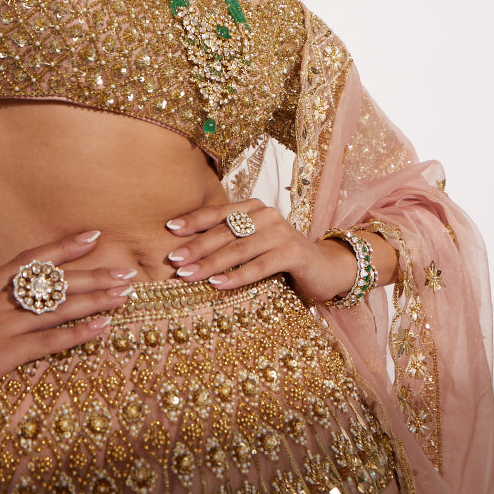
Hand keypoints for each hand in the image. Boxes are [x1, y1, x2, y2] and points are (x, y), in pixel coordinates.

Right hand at [0, 230, 133, 436]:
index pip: (27, 260)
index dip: (62, 247)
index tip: (92, 236)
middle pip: (52, 282)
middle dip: (93, 274)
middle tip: (126, 271)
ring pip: (56, 308)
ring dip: (96, 299)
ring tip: (125, 294)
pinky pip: (47, 342)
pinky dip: (78, 333)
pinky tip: (103, 328)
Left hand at [165, 200, 360, 304]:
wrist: (324, 267)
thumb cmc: (279, 256)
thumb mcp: (252, 244)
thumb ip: (228, 241)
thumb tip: (185, 251)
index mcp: (253, 208)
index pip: (218, 213)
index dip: (194, 221)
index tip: (169, 230)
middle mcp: (266, 215)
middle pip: (225, 232)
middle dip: (196, 247)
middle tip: (174, 260)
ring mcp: (281, 232)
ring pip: (238, 249)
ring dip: (210, 263)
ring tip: (188, 275)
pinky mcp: (293, 253)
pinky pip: (259, 266)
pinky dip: (237, 276)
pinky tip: (218, 285)